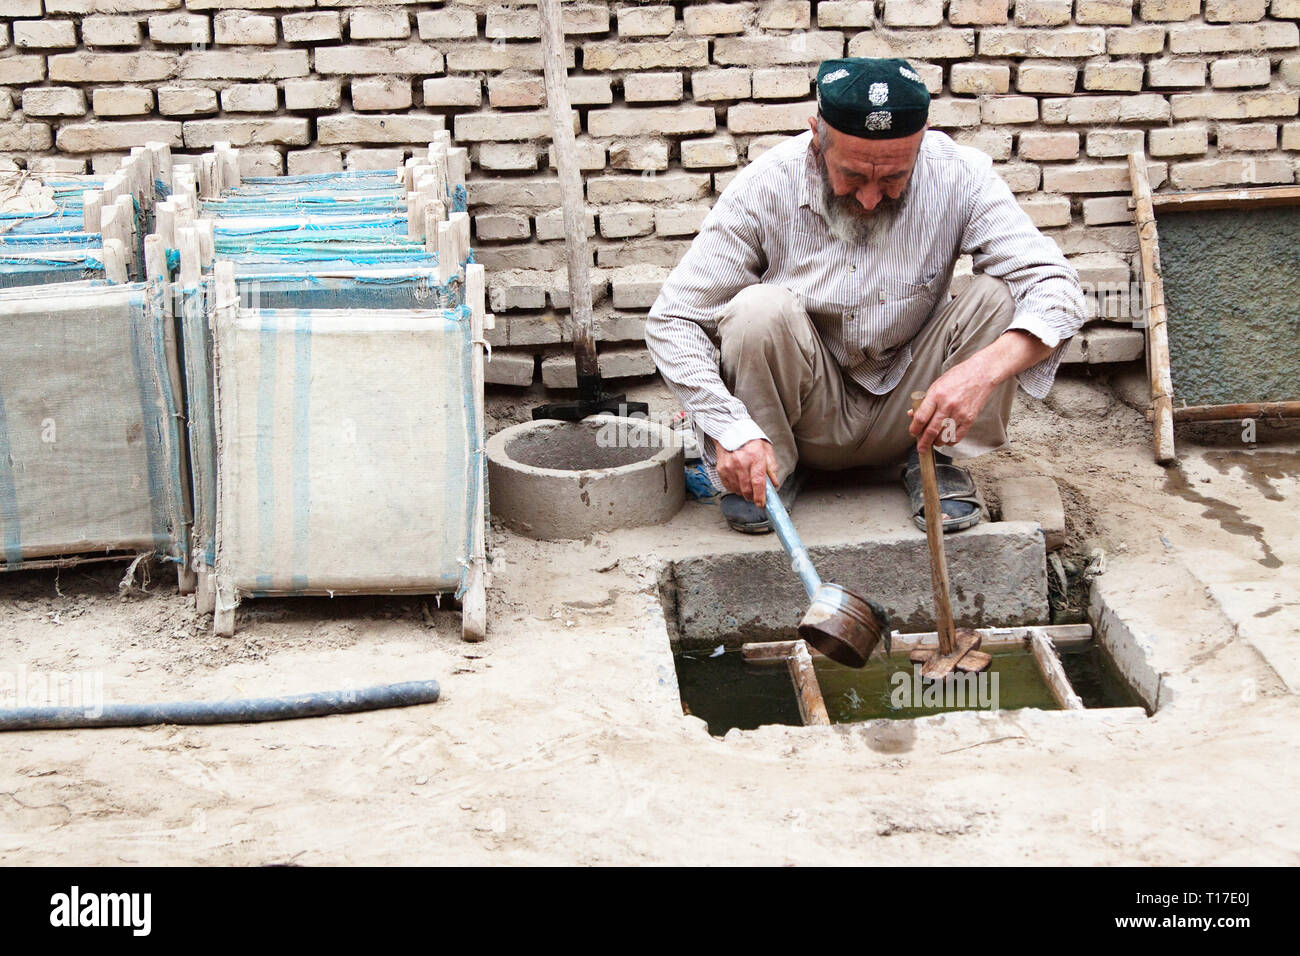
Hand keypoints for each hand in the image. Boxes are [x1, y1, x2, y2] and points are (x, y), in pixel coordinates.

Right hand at [714, 438, 779, 505]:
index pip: (758, 482)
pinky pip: (729, 486)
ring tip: (747, 484)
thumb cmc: (750, 440)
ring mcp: (729, 467)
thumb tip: (774, 484)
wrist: (730, 431)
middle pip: (747, 490)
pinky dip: (735, 488)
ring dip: (744, 492)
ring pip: (738, 490)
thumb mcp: (766, 450)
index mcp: (755, 458)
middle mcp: (741, 463)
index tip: (762, 504)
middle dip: (753, 497)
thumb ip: (771, 468)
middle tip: (757, 496)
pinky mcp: (721, 470)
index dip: (760, 496)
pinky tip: (739, 481)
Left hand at [909, 329, 1054, 452]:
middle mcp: (948, 405)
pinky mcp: (970, 418)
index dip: (914, 429)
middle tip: (921, 449)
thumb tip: (913, 414)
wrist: (981, 374)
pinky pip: (957, 436)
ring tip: (934, 442)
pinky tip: (946, 440)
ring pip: (944, 436)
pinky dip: (950, 441)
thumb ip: (925, 401)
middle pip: (931, 430)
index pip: (921, 417)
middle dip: (924, 443)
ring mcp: (960, 413)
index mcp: (936, 395)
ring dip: (937, 443)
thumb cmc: (958, 377)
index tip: (913, 433)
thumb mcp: (937, 384)